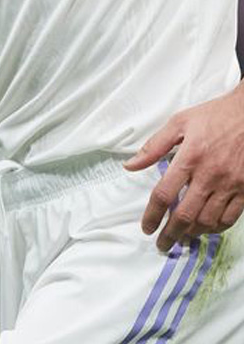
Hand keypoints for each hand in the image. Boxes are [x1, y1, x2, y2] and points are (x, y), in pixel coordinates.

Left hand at [123, 84, 243, 251]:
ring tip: (181, 236)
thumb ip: (153, 146)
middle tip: (162, 243)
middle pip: (185, 215)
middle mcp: (209, 175)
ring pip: (207, 221)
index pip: (164, 194)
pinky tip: (205, 228)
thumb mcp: (179, 123)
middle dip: (170, 234)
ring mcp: (229, 185)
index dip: (152, 215)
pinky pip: (229, 219)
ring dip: (191, 234)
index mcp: (189, 157)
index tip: (147, 227)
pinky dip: (215, 229)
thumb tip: (130, 166)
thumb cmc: (213, 116)